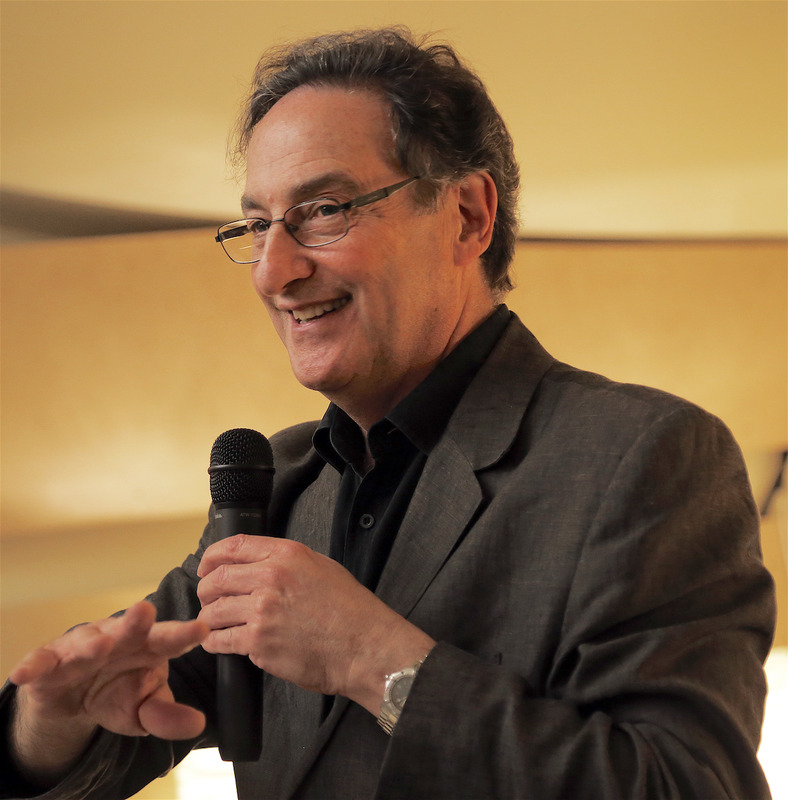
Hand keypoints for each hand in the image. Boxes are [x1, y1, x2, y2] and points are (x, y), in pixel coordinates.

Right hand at [10, 601, 207, 757]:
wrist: (72, 698)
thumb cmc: (119, 691)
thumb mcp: (144, 708)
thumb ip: (168, 715)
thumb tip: (198, 724)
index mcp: (147, 647)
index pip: (169, 639)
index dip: (184, 634)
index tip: (202, 629)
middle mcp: (116, 639)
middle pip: (129, 629)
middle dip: (137, 620)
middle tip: (146, 610)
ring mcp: (80, 649)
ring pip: (86, 642)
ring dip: (92, 644)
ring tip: (101, 647)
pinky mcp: (48, 665)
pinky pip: (40, 663)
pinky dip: (33, 665)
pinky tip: (28, 671)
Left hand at [196, 536, 433, 713]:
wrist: (364, 646)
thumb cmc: (350, 610)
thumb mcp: (322, 567)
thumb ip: (289, 562)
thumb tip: (261, 564)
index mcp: (286, 555)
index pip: (233, 546)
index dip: (212, 556)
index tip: (206, 566)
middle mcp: (270, 578)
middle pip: (217, 578)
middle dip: (206, 590)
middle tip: (208, 599)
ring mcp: (262, 611)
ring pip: (213, 611)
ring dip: (208, 618)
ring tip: (213, 624)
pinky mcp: (258, 642)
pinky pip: (221, 640)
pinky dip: (214, 642)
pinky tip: (219, 643)